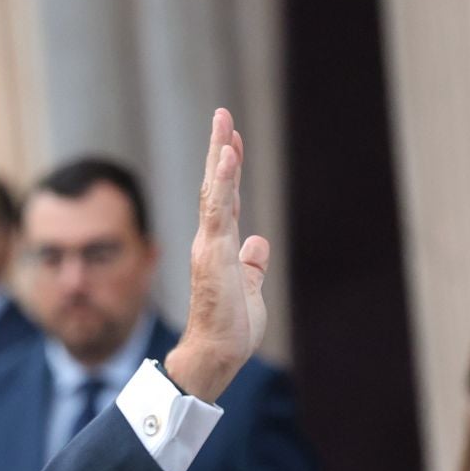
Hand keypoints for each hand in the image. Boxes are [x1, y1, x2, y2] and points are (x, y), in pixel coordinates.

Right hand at [164, 108, 271, 403]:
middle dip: (219, 150)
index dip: (229, 171)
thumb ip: (252, 266)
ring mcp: (210, 245)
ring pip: (214, 192)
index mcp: (220, 248)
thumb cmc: (230, 329)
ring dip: (219, 156)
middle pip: (215, 187)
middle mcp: (211, 241)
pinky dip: (222, 181)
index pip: (226, 201)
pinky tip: (226, 156)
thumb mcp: (249, 290)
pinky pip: (218, 210)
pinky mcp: (213, 253)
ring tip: (223, 124)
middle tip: (222, 115)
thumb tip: (259, 244)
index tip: (231, 143)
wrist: (216, 354)